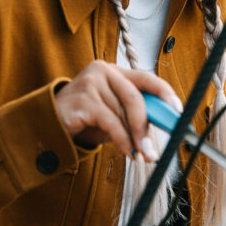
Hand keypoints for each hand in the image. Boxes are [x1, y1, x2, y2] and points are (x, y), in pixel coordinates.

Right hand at [54, 61, 181, 161]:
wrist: (47, 126)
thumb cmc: (85, 120)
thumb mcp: (113, 114)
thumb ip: (133, 114)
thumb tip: (164, 124)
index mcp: (114, 71)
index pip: (146, 77)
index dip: (165, 94)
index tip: (178, 112)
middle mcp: (103, 71)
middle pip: (136, 97)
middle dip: (147, 126)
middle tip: (154, 150)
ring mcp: (90, 83)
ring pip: (123, 114)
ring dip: (134, 139)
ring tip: (139, 155)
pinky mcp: (81, 100)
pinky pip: (111, 123)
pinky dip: (123, 141)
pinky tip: (127, 152)